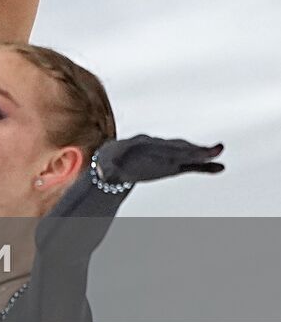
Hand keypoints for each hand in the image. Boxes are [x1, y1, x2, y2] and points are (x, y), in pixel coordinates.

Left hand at [97, 134, 224, 183]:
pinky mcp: (172, 165)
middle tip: (215, 148)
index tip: (184, 150)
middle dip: (194, 149)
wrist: (115, 161)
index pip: (159, 147)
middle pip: (177, 148)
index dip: (172, 149)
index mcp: (140, 146)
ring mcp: (166, 155)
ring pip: (186, 153)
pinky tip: (219, 167)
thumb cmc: (109, 164)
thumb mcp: (106, 168)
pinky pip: (190, 166)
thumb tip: (102, 175)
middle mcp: (156, 147)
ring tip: (219, 152)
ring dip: (202, 154)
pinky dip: (204, 166)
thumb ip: (106, 171)